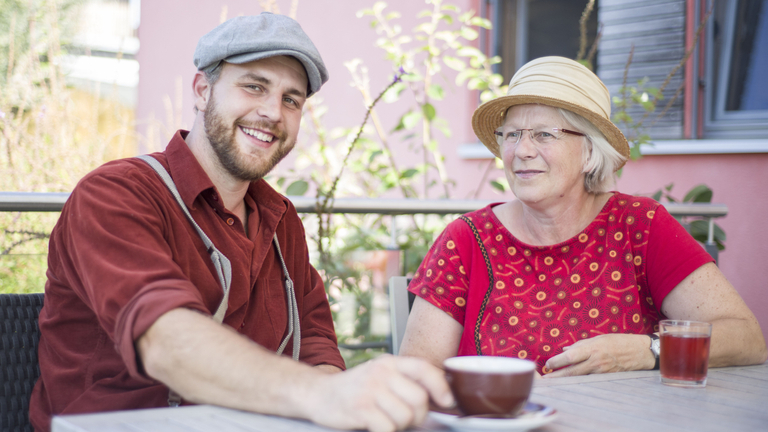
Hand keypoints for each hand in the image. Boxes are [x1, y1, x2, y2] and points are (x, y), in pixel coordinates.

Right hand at [303, 354, 453, 431]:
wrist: (318, 394)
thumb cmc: (355, 389)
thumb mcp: (380, 375)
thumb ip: (405, 381)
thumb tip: (441, 397)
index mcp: (389, 362)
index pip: (424, 368)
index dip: (441, 386)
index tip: (448, 402)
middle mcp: (381, 372)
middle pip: (419, 399)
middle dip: (417, 416)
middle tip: (404, 418)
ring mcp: (370, 389)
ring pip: (405, 416)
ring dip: (400, 426)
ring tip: (386, 420)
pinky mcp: (360, 408)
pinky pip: (388, 428)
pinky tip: (376, 426)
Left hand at [543, 334, 653, 377]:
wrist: (640, 352)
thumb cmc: (619, 341)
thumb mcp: (598, 338)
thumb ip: (580, 344)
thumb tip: (565, 350)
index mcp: (592, 348)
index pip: (570, 357)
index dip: (557, 362)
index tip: (548, 364)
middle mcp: (596, 361)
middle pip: (572, 371)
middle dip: (557, 376)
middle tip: (545, 379)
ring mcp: (601, 371)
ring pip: (579, 377)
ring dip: (566, 379)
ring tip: (554, 381)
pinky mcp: (606, 378)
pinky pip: (589, 379)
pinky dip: (579, 380)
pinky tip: (571, 382)